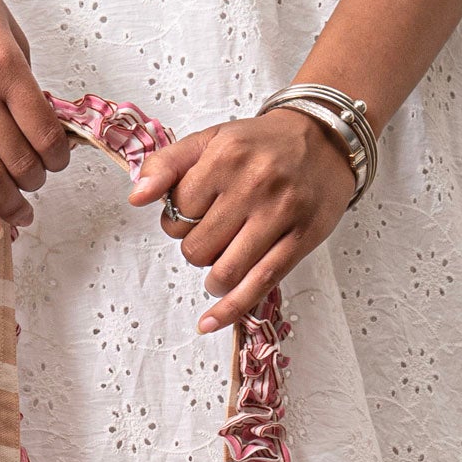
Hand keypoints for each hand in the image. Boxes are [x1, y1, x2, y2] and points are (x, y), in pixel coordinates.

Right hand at [0, 0, 70, 233]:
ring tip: (19, 215)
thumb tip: (37, 124)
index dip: (58, 157)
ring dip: (6, 203)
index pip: (42, 132)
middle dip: (35, 181)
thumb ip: (21, 78)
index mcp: (3, 64)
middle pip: (14, 160)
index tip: (59, 161)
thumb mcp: (6, 26)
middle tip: (39, 183)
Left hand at [127, 110, 357, 330]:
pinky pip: (260, 284)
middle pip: (197, 247)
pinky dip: (230, 309)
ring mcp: (279, 214)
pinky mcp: (301, 240)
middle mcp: (253, 184)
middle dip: (196, 250)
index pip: (177, 212)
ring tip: (220, 266)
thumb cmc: (262, 144)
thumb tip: (136, 196)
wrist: (325, 139)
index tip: (193, 214)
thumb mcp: (211, 140)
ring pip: (224, 272)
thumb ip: (167, 163)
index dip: (177, 220)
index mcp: (224, 157)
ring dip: (213, 279)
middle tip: (212, 236)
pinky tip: (209, 322)